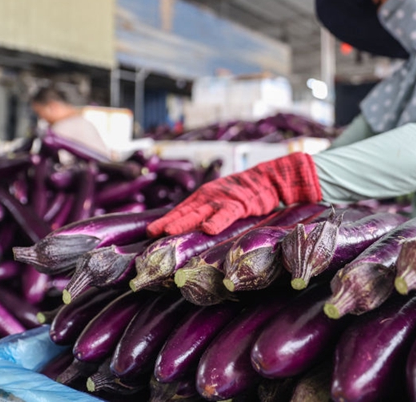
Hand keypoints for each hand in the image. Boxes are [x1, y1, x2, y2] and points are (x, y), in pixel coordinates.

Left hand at [147, 153, 321, 235]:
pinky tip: (208, 229)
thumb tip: (193, 234)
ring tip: (169, 231)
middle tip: (152, 233)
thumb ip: (207, 215)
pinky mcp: (239, 203)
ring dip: (184, 221)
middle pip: (184, 211)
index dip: (165, 221)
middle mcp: (208, 197)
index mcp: (202, 198)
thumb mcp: (220, 203)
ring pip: (200, 212)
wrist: (267, 180)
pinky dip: (217, 221)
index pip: (180, 211)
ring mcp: (222, 200)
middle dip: (168, 222)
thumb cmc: (242, 195)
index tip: (149, 232)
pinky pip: (226, 214)